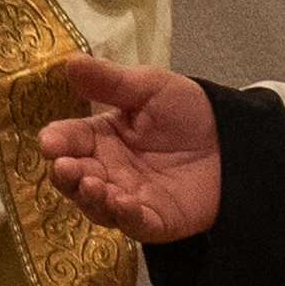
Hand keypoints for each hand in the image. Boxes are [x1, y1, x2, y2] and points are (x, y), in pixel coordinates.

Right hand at [39, 58, 231, 243]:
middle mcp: (107, 171)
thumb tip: (70, 62)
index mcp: (101, 138)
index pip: (69, 141)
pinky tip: (122, 202)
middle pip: (74, 178)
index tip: (49, 141)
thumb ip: (110, 81)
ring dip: (89, 197)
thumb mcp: (150, 87)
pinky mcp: (153, 221)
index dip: (56, 142)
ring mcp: (127, 198)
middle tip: (64, 166)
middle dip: (66, 174)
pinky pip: (133, 223)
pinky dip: (124, 215)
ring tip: (91, 184)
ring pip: (96, 205)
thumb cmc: (189, 112)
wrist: (235, 140)